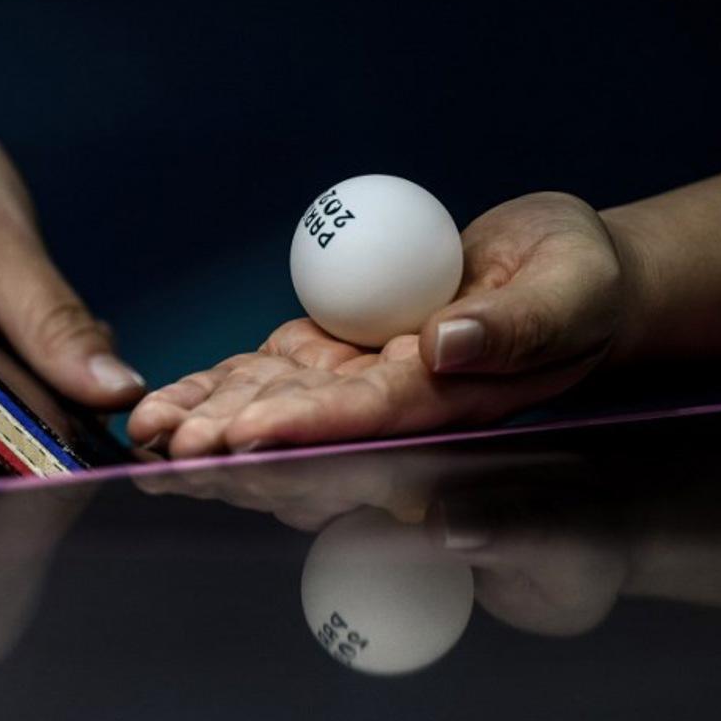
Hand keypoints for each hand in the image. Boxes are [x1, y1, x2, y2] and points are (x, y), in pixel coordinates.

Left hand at [128, 192, 625, 455]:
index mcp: (445, 400)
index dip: (304, 431)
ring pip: (266, 411)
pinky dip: (209, 388)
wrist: (553, 271)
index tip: (243, 437)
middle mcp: (387, 407)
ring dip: (205, 423)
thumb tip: (447, 346)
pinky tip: (159, 403)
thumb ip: (515, 327)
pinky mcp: (322, 357)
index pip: (367, 422)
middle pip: (301, 436)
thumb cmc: (576, 280)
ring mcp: (348, 385)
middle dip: (233, 446)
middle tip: (168, 449)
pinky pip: (258, 378)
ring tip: (144, 432)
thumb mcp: (567, 290)